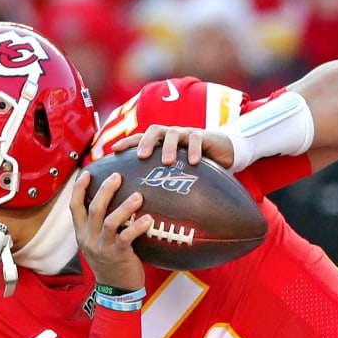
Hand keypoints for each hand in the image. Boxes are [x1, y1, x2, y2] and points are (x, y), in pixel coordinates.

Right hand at [71, 168, 148, 290]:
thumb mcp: (97, 245)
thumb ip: (98, 227)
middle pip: (94, 208)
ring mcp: (103, 247)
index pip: (74, 206)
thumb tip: (110, 204)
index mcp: (81, 234)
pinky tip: (148, 219)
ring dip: (124, 206)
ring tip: (138, 196)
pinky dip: (138, 226)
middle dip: (105, 190)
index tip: (87, 172)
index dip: (79, 188)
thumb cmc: (111, 264)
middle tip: (117, 177)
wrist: (116, 291)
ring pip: (109, 220)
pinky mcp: (118, 255)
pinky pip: (127, 237)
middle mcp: (89, 239)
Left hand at [113, 125, 235, 169]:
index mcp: (163, 142)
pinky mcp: (203, 136)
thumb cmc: (200, 166)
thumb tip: (153, 206)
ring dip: (169, 147)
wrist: (224, 152)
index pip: (141, 138)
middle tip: (142, 156)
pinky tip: (194, 162)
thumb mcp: (181, 172)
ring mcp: (187, 134)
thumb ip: (168, 181)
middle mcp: (172, 136)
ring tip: (167, 161)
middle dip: (146, 142)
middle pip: (154, 131)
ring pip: (173, 133)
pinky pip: (196, 139)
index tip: (114, 151)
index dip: (127, 143)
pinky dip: (194, 149)